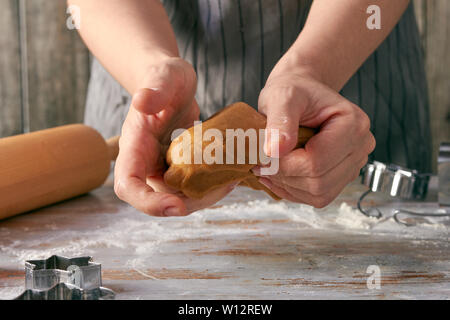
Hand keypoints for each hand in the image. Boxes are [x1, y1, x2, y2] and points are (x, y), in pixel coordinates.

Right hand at [114, 57, 235, 216]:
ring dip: (205, 196)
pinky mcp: (178, 167)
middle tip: (223, 187)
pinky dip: (211, 185)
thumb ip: (155, 87)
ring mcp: (161, 166)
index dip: (148, 202)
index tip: (176, 206)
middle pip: (158, 199)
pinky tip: (231, 174)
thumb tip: (141, 102)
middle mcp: (145, 162)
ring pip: (179, 196)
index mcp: (134, 145)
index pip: (127, 185)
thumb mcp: (165, 75)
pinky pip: (191, 185)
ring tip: (232, 179)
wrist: (172, 83)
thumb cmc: (166, 76)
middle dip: (190, 202)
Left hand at [254, 71, 375, 207]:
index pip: (317, 161)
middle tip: (261, 164)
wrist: (300, 95)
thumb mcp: (281, 96)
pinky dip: (294, 192)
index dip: (285, 165)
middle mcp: (360, 146)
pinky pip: (318, 197)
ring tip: (268, 169)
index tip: (262, 156)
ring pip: (319, 194)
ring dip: (288, 186)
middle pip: (319, 181)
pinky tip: (277, 177)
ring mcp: (352, 165)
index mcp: (353, 123)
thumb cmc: (293, 91)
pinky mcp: (341, 177)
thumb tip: (275, 150)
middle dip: (285, 176)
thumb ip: (279, 120)